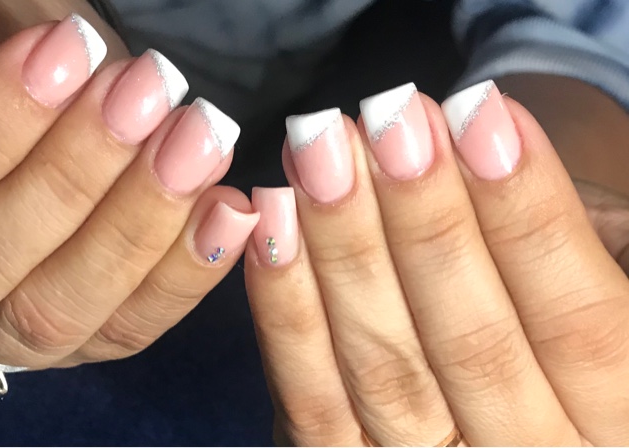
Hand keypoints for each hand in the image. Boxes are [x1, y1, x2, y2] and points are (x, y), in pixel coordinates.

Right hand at [0, 0, 256, 369]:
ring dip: (136, 224)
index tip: (65, 49)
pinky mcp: (71, 343)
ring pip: (53, 311)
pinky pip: (125, 331)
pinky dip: (185, 273)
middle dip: (74, 172)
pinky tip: (228, 209)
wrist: (29, 98)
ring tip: (196, 139)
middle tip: (149, 90)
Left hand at [245, 81, 628, 444]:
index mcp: (618, 416)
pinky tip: (275, 221)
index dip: (528, 216)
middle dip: (426, 224)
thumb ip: (584, 242)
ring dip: (345, 250)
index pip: (579, 323)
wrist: (511, 360)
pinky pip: (313, 399)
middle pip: (473, 347)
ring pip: (385, 370)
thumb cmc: (561, 290)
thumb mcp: (609, 262)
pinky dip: (288, 308)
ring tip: (321, 153)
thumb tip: (518, 150)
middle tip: (388, 123)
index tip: (479, 114)